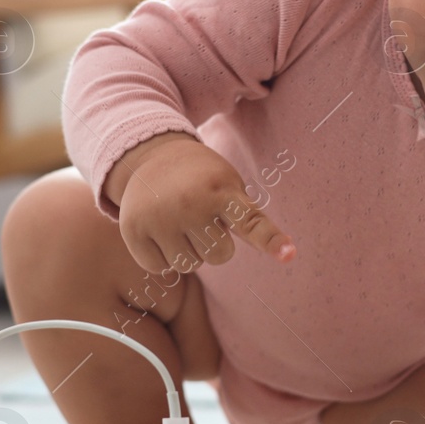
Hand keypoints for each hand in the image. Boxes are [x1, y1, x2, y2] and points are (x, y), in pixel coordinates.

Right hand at [106, 132, 294, 272]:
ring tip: (177, 220)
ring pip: (188, 265)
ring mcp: (159, 218)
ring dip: (186, 250)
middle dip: (213, 243)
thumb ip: (249, 219)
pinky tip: (157, 229)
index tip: (290, 254)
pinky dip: (160, 255)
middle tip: (199, 216)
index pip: (251, 222)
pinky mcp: (134, 230)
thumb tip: (288, 254)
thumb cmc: (201, 177)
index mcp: (222, 191)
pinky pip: (159, 267)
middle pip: (219, 257)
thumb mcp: (229, 186)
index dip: (271, 240)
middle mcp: (190, 204)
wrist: (150, 155)